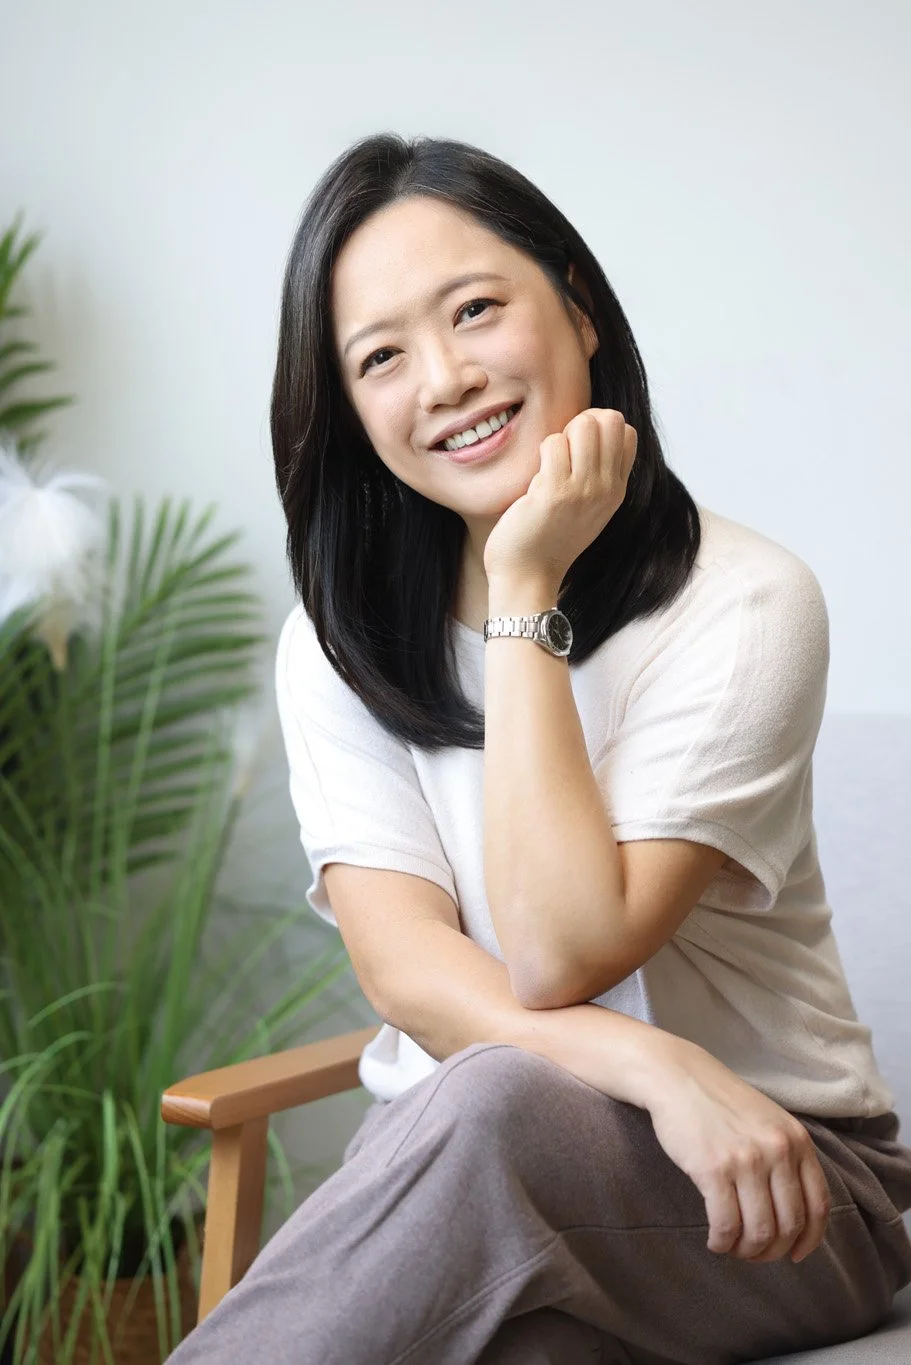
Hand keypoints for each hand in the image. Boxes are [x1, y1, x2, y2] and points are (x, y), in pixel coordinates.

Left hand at [482, 408, 637, 584]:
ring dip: (561, 437)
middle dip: (581, 423)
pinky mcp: (556, 493)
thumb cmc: (548, 538)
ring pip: (585, 425)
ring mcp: (584, 491)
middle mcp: (607, 489)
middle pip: (611, 420)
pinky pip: (553, 443)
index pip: (627, 432)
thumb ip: (595, 473)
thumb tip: (587, 426)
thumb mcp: (587, 507)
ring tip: (550, 465)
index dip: (599, 426)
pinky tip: (537, 479)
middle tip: (562, 451)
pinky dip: (541, 452)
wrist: (528, 577)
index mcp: (617, 490)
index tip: (577, 447)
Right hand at [647, 1043, 831, 1263]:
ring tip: (732, 1247)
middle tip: (755, 1254)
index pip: (818, 1205)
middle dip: (773, 1250)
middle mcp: (778, 1151)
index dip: (809, 1239)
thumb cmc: (721, 1102)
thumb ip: (788, 1158)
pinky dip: (722, 1242)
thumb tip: (795, 1215)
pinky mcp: (713, 1169)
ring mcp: (746, 1161)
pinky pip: (725, 1224)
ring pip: (759, 1231)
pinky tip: (715, 1241)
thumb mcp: (769, 1121)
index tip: (796, 1254)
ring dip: (746, 1251)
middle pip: (789, 1224)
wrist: (678, 1077)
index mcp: (797, 1140)